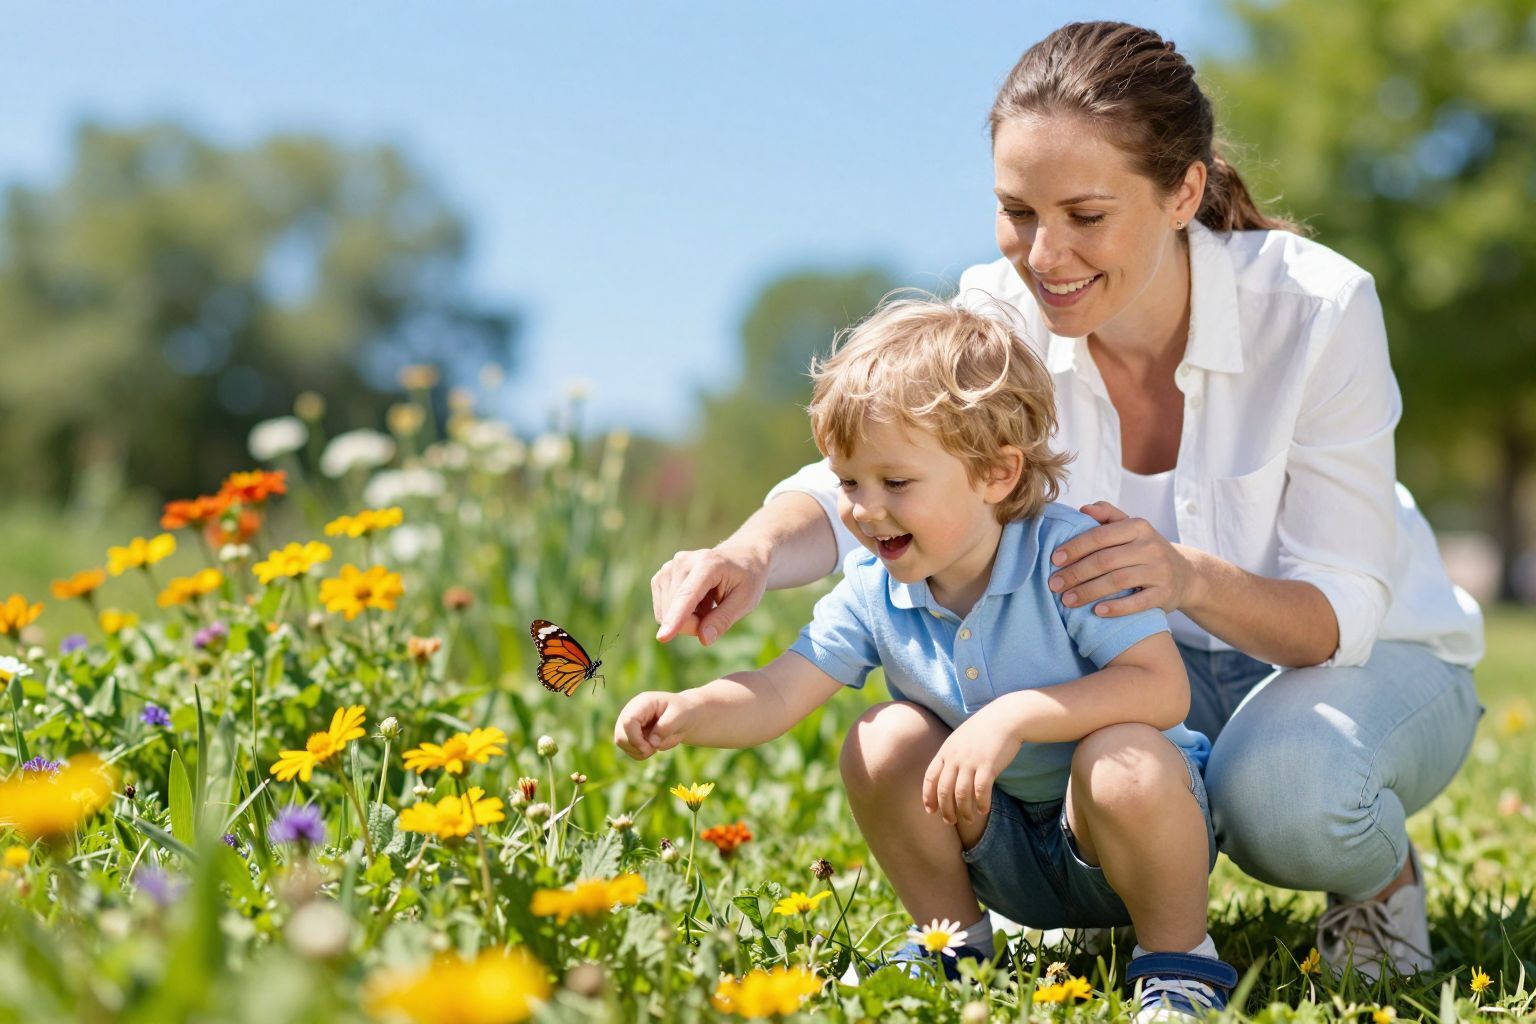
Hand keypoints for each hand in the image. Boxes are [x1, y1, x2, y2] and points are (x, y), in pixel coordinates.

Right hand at [613, 691, 692, 759]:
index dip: (635, 738)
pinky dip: (640, 753)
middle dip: (637, 747)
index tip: (650, 747)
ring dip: (639, 751)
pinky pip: (628, 750)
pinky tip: (652, 747)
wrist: (684, 717)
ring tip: (656, 746)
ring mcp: (628, 723)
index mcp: (642, 703)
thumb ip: (666, 727)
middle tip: (655, 749)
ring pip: (622, 743)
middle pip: (620, 735)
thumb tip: (652, 743)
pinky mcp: (629, 734)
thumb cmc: (683, 712)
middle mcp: (631, 712)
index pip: (628, 721)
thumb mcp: (680, 715)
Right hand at [652, 543, 769, 644]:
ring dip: (687, 619)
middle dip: (694, 624)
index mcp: (708, 564)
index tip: (662, 638)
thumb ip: (723, 619)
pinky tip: (698, 603)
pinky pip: (663, 610)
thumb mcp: (745, 600)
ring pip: (666, 613)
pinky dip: (679, 614)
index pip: (686, 596)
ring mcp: (669, 567)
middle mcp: (683, 561)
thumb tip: (704, 639)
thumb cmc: (747, 579)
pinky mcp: (662, 576)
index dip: (675, 618)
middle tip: (717, 614)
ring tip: (709, 605)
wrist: (741, 558)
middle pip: (675, 610)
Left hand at [922, 708, 1022, 826]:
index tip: (930, 811)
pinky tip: (984, 810)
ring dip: (964, 810)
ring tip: (969, 819)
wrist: (1004, 718)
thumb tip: (948, 777)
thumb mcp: (960, 740)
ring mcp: (971, 761)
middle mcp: (955, 758)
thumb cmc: (983, 731)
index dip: (928, 796)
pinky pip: (981, 790)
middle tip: (950, 821)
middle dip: (945, 809)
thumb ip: (951, 756)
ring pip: (961, 794)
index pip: (930, 777)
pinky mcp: (988, 765)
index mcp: (946, 751)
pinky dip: (981, 803)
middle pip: (944, 790)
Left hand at [1047, 502, 1203, 616]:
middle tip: (1054, 585)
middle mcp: (1150, 547)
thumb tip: (1082, 509)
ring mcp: (1159, 571)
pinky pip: (1137, 602)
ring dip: (1088, 592)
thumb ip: (1107, 514)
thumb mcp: (1131, 527)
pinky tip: (1096, 611)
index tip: (1054, 560)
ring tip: (1067, 600)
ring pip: (1117, 581)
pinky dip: (1116, 608)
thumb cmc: (1145, 549)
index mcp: (1138, 526)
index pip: (1100, 536)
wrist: (1185, 575)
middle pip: (1105, 560)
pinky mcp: (1165, 594)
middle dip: (1076, 573)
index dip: (1075, 548)